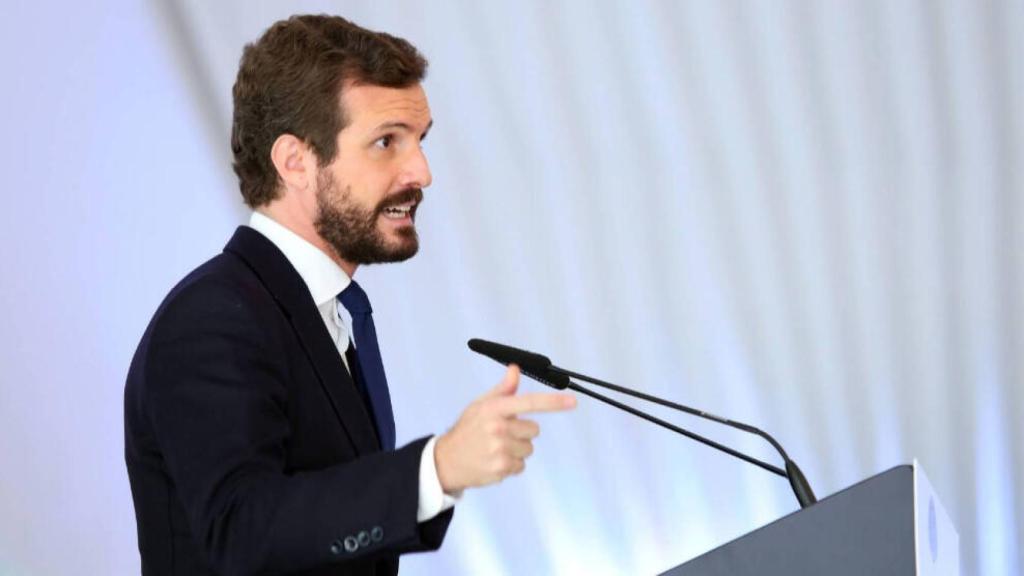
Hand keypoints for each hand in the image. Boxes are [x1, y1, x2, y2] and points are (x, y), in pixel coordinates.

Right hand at [434, 364, 575, 493]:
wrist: (447, 460)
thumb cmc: (468, 430)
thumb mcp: (480, 405)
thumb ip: (502, 390)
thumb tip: (515, 369)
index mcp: (494, 409)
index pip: (529, 402)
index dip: (553, 402)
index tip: (573, 402)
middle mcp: (498, 427)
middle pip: (534, 429)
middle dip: (521, 432)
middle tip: (501, 434)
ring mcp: (500, 449)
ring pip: (529, 448)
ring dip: (517, 450)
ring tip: (496, 449)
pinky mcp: (501, 468)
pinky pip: (521, 465)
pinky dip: (511, 464)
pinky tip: (494, 461)